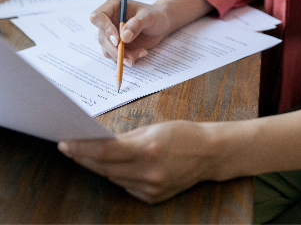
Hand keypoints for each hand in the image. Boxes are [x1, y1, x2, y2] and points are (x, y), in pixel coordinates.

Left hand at [58, 121, 215, 202]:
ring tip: (85, 155)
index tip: (65, 143)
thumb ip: (126, 138)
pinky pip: (126, 186)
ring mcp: (150, 188)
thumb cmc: (182, 134)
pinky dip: (117, 175)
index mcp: (148, 149)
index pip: (104, 152)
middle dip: (85, 157)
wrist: (209, 153)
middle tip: (68, 147)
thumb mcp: (154, 128)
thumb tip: (100, 143)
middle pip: (105, 167)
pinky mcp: (152, 198)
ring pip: (113, 178)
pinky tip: (111, 166)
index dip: (82, 148)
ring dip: (98, 167)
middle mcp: (148, 172)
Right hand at [90, 0, 170, 64]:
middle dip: (115, 50)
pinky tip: (142, 52)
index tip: (117, 39)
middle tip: (129, 57)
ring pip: (108, 50)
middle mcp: (108, 21)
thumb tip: (123, 37)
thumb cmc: (155, 15)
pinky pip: (116, 57)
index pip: (98, 17)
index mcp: (113, 7)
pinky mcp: (116, 46)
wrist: (160, 25)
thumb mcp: (149, 17)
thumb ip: (137, 24)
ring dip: (123, 56)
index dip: (105, 28)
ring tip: (142, 52)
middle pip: (102, 38)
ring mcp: (111, 35)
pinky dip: (128, 58)